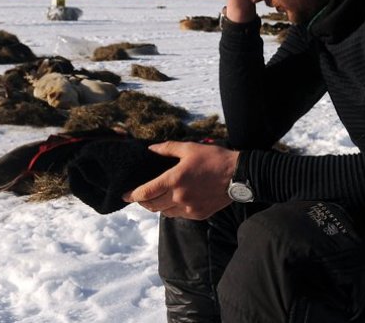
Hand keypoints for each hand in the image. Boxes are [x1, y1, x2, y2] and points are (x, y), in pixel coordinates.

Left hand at [123, 142, 238, 219]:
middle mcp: (179, 197)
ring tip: (158, 198)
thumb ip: (168, 148)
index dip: (132, 195)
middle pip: (152, 205)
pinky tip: (176, 201)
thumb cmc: (214, 159)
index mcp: (174, 179)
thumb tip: (150, 149)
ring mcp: (189, 208)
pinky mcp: (198, 215)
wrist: (239, 175)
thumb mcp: (190, 148)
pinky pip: (179, 215)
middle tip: (140, 196)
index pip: (145, 192)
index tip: (125, 195)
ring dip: (158, 206)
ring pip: (164, 212)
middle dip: (144, 201)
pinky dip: (173, 210)